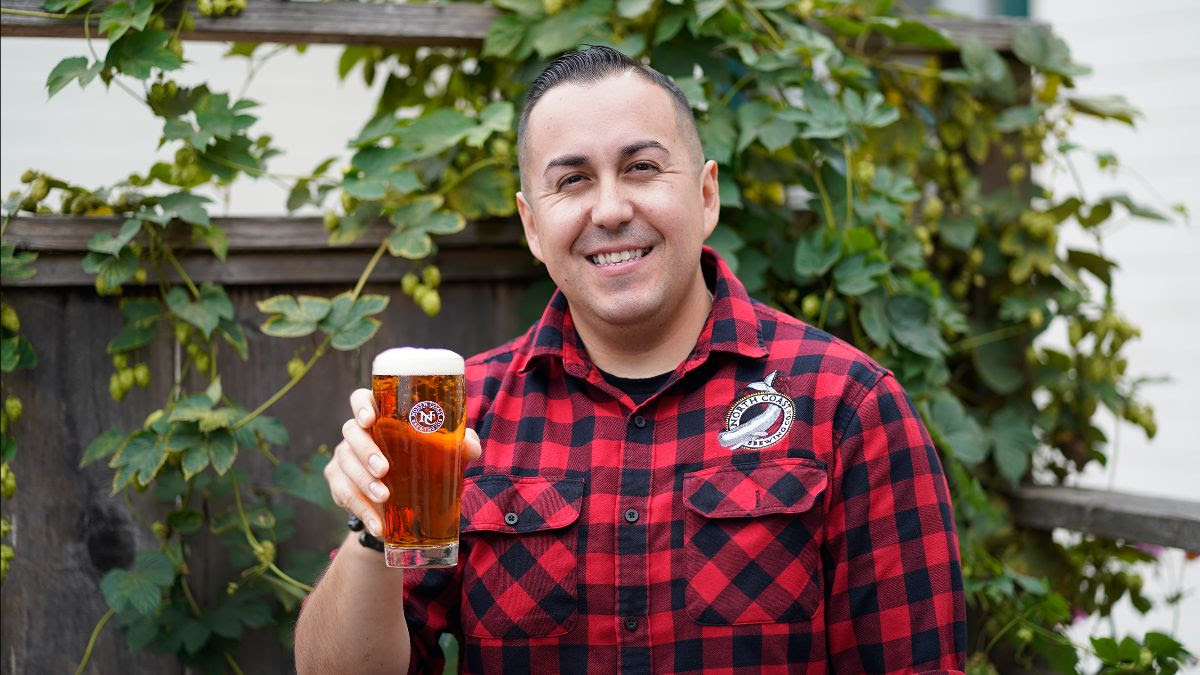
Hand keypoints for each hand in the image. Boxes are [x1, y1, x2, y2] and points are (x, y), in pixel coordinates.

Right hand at [326, 388, 481, 536]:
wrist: (400, 501)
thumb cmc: (421, 461)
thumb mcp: (440, 453)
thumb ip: (456, 445)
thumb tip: (470, 446)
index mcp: (379, 416)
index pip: (361, 399)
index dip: (361, 405)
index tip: (369, 419)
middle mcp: (357, 433)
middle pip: (351, 433)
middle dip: (366, 451)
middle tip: (384, 470)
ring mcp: (344, 457)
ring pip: (346, 465)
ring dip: (364, 483)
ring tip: (384, 498)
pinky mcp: (338, 482)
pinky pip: (344, 495)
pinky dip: (362, 511)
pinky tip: (377, 525)